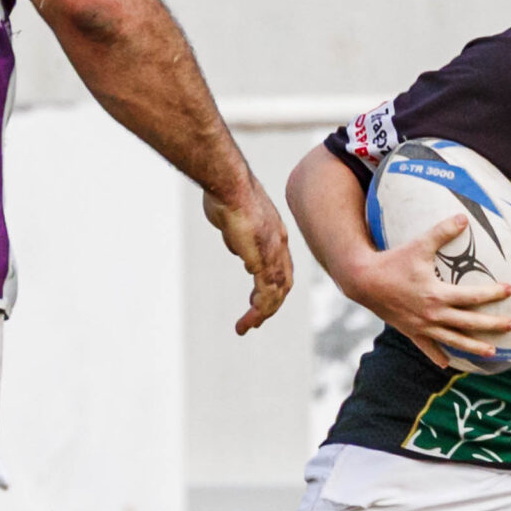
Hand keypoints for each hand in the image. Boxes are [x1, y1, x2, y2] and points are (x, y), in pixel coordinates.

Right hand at [205, 183, 295, 333]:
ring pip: (275, 292)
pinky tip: (249, 319)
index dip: (273, 285)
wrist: (229, 183)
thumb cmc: (227, 191)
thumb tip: (237, 247)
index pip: (281, 267)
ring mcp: (273, 252)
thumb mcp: (234, 217)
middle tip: (255, 320)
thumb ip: (238, 234)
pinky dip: (260, 310)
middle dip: (270, 305)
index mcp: (276, 234)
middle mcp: (279, 245)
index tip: (259, 299)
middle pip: (283, 283)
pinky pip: (266, 292)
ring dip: (262, 314)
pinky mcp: (262, 258)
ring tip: (246, 327)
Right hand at [341, 215, 510, 368]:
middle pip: (469, 323)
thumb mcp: (419, 245)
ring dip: (474, 347)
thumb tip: (463, 217)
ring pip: (453, 340)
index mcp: (437, 294)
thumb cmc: (393, 261)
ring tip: (492, 353)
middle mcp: (432, 314)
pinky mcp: (411, 331)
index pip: (472, 297)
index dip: (493, 294)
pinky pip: (427, 347)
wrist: (364, 281)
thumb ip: (442, 232)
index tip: (510, 290)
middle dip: (492, 325)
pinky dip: (437, 356)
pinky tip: (448, 364)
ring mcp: (422, 326)